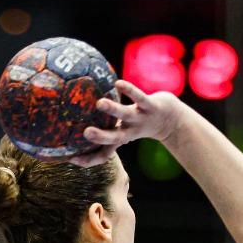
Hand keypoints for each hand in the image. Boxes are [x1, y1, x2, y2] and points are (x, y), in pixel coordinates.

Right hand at [67, 79, 186, 167]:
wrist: (171, 119)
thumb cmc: (138, 123)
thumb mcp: (121, 128)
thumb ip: (102, 126)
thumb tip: (74, 121)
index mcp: (120, 139)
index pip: (102, 155)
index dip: (88, 160)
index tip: (70, 159)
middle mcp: (129, 131)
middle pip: (114, 138)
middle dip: (100, 137)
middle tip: (86, 133)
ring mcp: (140, 118)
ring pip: (125, 115)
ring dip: (113, 110)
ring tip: (100, 103)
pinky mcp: (150, 105)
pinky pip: (139, 97)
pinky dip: (129, 90)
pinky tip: (118, 83)